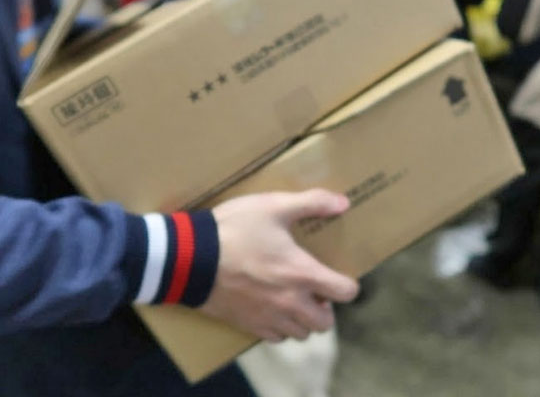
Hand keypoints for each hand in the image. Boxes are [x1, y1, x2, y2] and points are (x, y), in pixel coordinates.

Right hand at [200, 190, 358, 341]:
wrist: (190, 258)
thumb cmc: (235, 229)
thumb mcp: (274, 206)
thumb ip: (312, 202)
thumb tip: (343, 202)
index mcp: (302, 274)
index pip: (345, 292)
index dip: (348, 284)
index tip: (338, 275)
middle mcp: (291, 303)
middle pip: (325, 323)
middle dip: (326, 307)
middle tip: (314, 289)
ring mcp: (268, 317)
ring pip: (300, 333)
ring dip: (303, 319)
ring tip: (294, 298)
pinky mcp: (247, 325)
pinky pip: (275, 337)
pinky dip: (279, 327)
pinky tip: (271, 307)